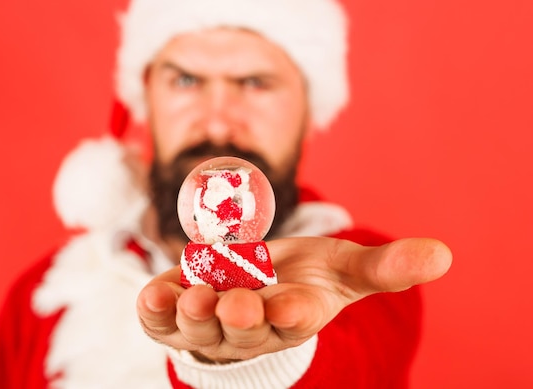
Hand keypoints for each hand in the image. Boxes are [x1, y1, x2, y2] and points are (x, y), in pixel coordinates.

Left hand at [136, 237, 451, 361]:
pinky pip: (163, 319)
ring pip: (200, 329)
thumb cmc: (305, 278)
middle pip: (244, 329)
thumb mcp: (344, 268)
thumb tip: (442, 254)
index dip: (294, 312)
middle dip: (240, 317)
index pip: (296, 319)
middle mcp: (251, 328)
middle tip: (236, 302)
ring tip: (193, 296)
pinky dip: (156, 309)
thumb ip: (385, 265)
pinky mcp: (178, 315)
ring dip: (195, 315)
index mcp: (295, 315)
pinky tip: (153, 292)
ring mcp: (211, 325)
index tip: (295, 304)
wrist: (258, 290)